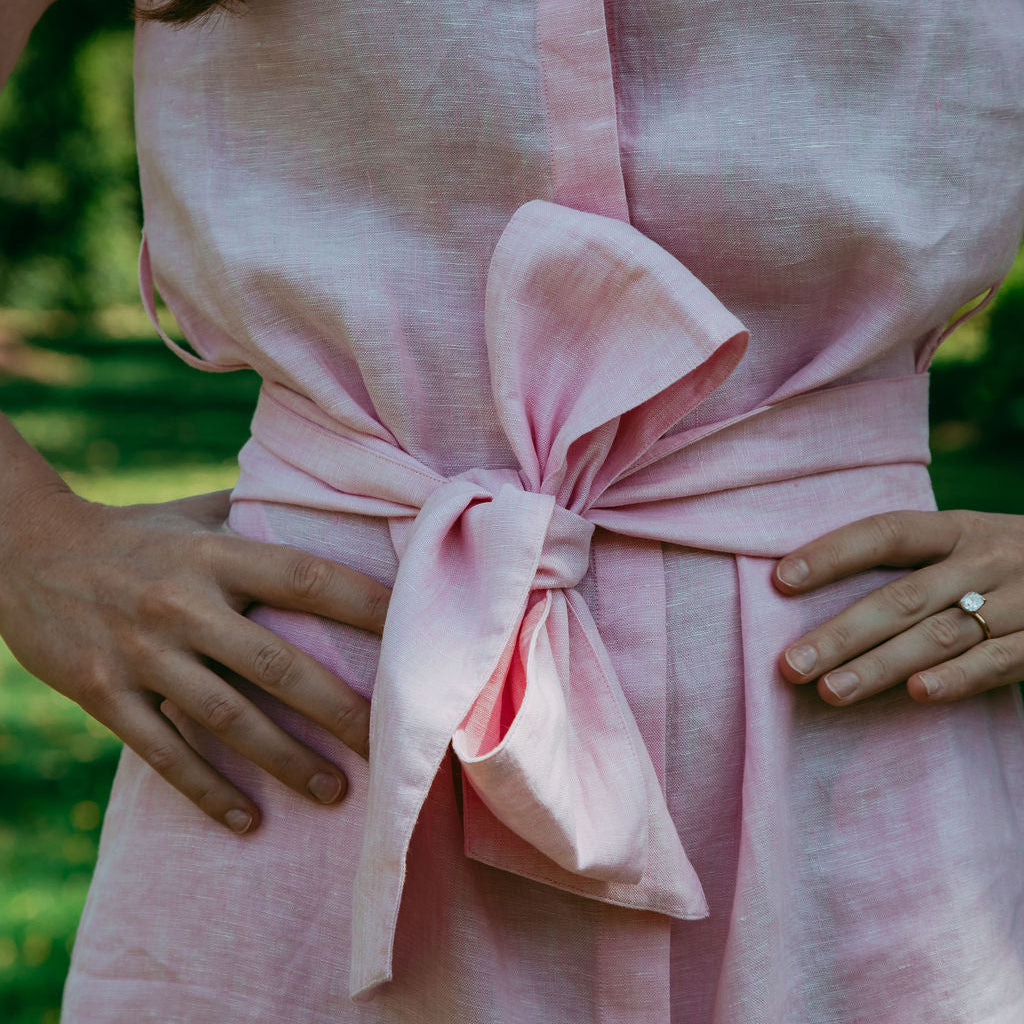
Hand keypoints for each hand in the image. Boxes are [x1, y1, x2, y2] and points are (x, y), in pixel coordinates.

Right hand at [0, 487, 388, 834]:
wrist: (21, 551)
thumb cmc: (131, 532)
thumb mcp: (194, 512)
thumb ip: (259, 514)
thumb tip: (335, 508)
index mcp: (214, 554)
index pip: (306, 577)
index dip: (366, 605)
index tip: (417, 636)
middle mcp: (183, 604)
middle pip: (277, 664)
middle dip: (340, 709)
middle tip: (390, 744)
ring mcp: (141, 654)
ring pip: (226, 720)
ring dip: (286, 761)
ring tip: (336, 793)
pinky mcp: (104, 695)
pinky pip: (163, 753)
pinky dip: (206, 791)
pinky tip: (248, 822)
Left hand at [773, 509, 1023, 705]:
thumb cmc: (1005, 565)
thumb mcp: (966, 544)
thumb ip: (910, 564)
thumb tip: (807, 583)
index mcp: (957, 529)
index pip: (885, 533)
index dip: (832, 553)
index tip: (780, 579)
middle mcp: (986, 559)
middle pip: (902, 597)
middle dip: (841, 634)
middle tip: (790, 664)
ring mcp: (1020, 600)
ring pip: (940, 634)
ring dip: (881, 666)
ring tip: (830, 691)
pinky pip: (997, 662)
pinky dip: (957, 679)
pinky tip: (917, 694)